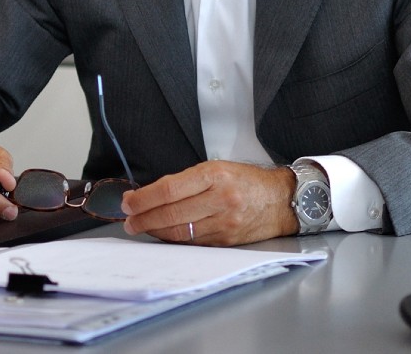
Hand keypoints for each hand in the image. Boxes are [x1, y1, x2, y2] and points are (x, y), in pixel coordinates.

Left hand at [120, 161, 297, 246]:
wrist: (281, 200)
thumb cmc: (247, 181)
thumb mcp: (218, 168)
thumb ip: (187, 181)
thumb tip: (152, 194)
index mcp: (215, 175)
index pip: (169, 189)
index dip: (144, 198)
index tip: (129, 202)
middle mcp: (220, 199)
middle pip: (171, 213)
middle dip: (144, 218)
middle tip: (129, 220)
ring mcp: (224, 222)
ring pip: (180, 232)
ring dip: (155, 231)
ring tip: (141, 227)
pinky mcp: (227, 241)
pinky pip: (194, 242)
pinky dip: (175, 239)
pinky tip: (164, 235)